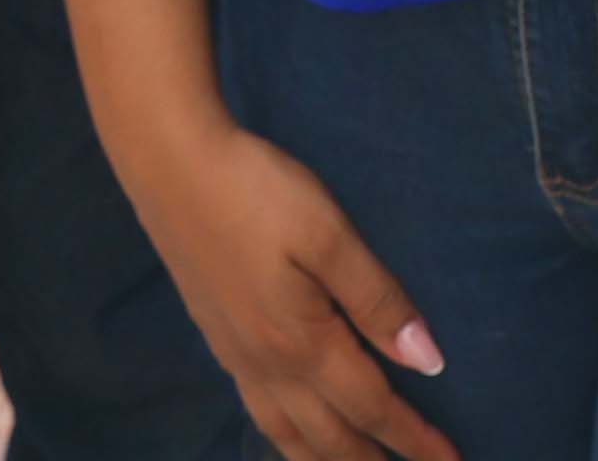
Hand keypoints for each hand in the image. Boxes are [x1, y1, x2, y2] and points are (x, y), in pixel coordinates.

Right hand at [120, 122, 452, 460]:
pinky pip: (259, 412)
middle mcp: (268, 366)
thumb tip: (427, 362)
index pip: (371, 406)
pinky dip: (285, 439)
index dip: (414, 438)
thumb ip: (376, 300)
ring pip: (287, 434)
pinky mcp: (216, 337)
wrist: (169, 164)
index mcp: (303, 344)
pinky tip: (291, 430)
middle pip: (329, 437)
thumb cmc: (257, 192)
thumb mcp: (327, 235)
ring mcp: (236, 356)